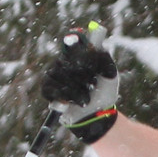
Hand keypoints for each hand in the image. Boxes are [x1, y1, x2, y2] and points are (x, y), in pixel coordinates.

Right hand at [41, 25, 119, 142]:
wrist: (97, 115)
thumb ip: (106, 61)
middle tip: (93, 84)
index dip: (75, 43)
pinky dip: (65, 98)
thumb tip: (99, 48)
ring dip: (77, 91)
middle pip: (66, 60)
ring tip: (86, 98)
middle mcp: (63, 62)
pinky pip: (51, 89)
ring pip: (60, 76)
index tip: (80, 45)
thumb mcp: (110, 76)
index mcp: (77, 55)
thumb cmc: (103, 93)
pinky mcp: (47, 89)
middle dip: (83, 75)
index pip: (72, 41)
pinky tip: (71, 103)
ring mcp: (53, 75)